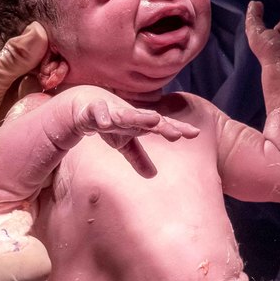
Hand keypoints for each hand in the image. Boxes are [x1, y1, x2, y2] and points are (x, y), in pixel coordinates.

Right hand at [71, 95, 199, 177]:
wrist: (84, 104)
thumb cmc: (111, 122)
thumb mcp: (124, 143)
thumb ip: (138, 157)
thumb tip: (153, 175)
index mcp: (139, 122)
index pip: (162, 126)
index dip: (177, 128)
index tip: (195, 133)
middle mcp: (129, 115)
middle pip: (149, 120)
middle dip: (164, 125)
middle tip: (178, 133)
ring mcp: (112, 111)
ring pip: (127, 114)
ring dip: (140, 117)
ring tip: (154, 120)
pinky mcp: (94, 110)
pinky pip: (98, 112)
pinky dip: (102, 115)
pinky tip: (105, 122)